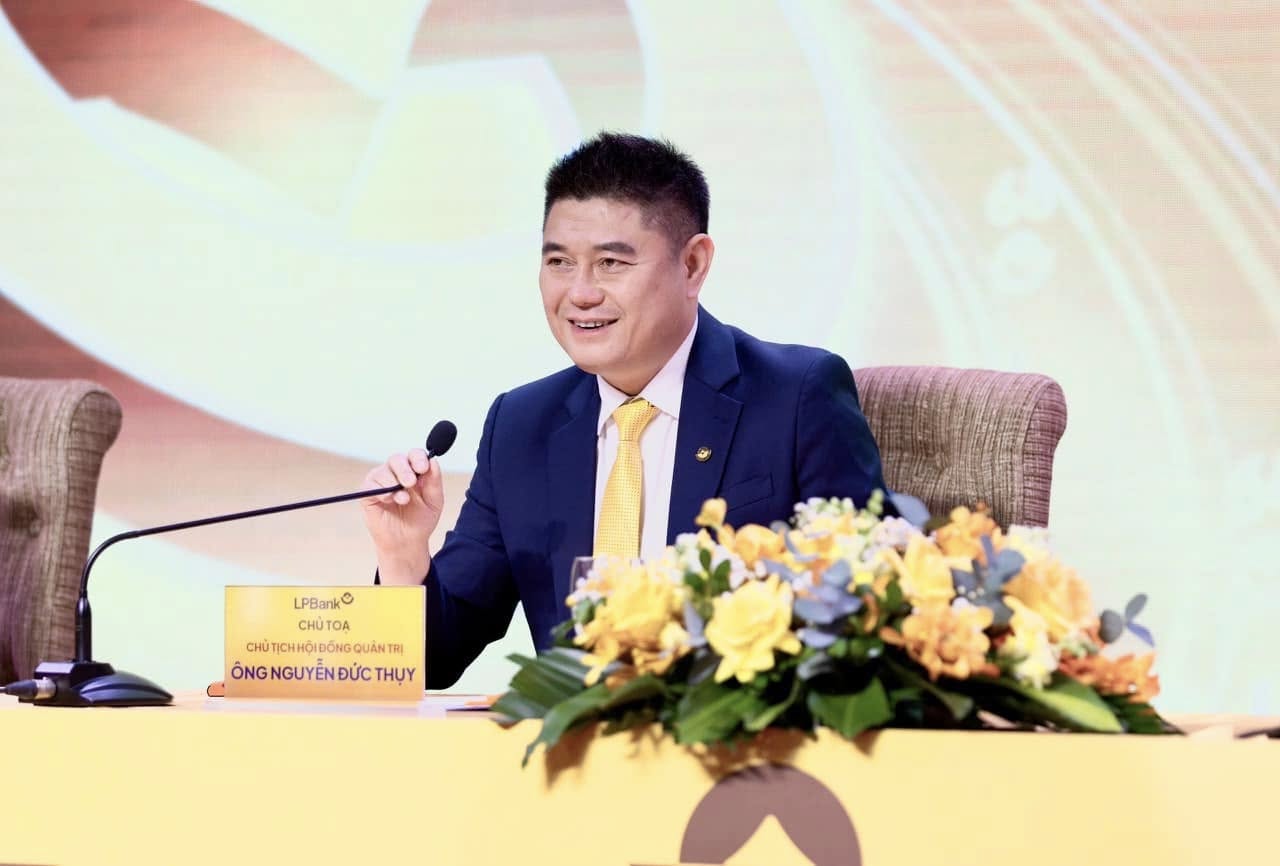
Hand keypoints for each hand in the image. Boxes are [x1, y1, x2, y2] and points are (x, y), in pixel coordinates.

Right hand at [361, 448, 443, 584]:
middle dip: (404, 470)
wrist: (407, 541)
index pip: (414, 455)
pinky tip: (388, 500)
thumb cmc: (420, 520)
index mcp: (414, 471)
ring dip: (393, 484)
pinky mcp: (368, 493)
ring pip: (383, 471)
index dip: (418, 458)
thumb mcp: (434, 501)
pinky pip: (370, 484)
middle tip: (410, 483)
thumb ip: (434, 481)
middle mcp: (396, 472)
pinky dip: (380, 490)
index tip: (423, 468)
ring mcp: (381, 481)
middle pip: (397, 459)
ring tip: (403, 500)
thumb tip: (433, 461)